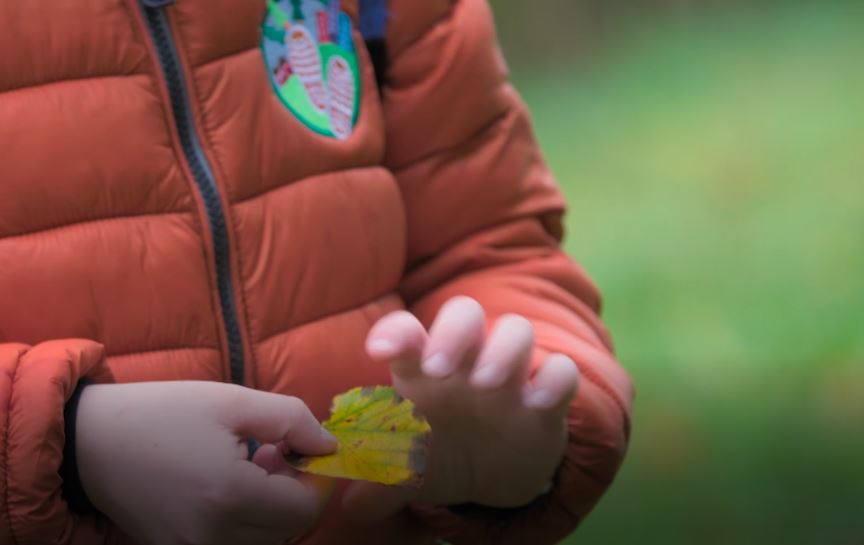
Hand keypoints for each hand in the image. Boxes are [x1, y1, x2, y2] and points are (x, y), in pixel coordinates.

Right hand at [75, 381, 336, 544]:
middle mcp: (211, 537)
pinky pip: (232, 544)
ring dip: (270, 507)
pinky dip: (244, 520)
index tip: (306, 451)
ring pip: (263, 540)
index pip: (304, 510)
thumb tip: (330, 447)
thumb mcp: (233, 401)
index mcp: (228, 496)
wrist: (91, 441)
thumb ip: (292, 420)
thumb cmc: (164, 413)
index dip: (317, 480)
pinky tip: (226, 486)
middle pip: (287, 530)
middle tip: (273, 452)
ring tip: (248, 465)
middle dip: (293, 491)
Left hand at [344, 297, 579, 516]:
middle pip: (465, 314)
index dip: (394, 332)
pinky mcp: (547, 402)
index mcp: (423, 368)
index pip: (407, 332)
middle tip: (439, 369)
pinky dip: (556, 379)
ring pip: (516, 331)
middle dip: (453, 332)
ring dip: (503, 350)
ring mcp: (510, 377)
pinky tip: (539, 403)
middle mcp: (467, 362)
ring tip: (487, 384)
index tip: (379, 351)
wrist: (489, 478)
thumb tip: (350, 506)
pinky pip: (561, 371)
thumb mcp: (406, 473)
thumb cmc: (437, 457)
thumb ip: (379, 484)